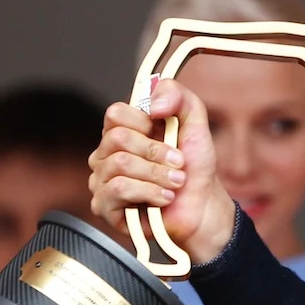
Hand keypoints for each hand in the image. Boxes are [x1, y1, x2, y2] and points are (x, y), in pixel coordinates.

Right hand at [89, 78, 238, 263]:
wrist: (203, 207)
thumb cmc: (194, 168)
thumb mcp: (195, 123)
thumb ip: (178, 97)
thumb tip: (152, 103)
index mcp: (123, 131)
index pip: (115, 114)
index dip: (145, 123)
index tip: (168, 136)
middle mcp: (107, 153)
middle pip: (117, 138)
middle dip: (157, 152)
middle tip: (178, 165)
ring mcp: (102, 179)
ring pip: (120, 164)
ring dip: (158, 174)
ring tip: (175, 183)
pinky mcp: (104, 205)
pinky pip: (118, 189)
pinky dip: (149, 192)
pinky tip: (164, 198)